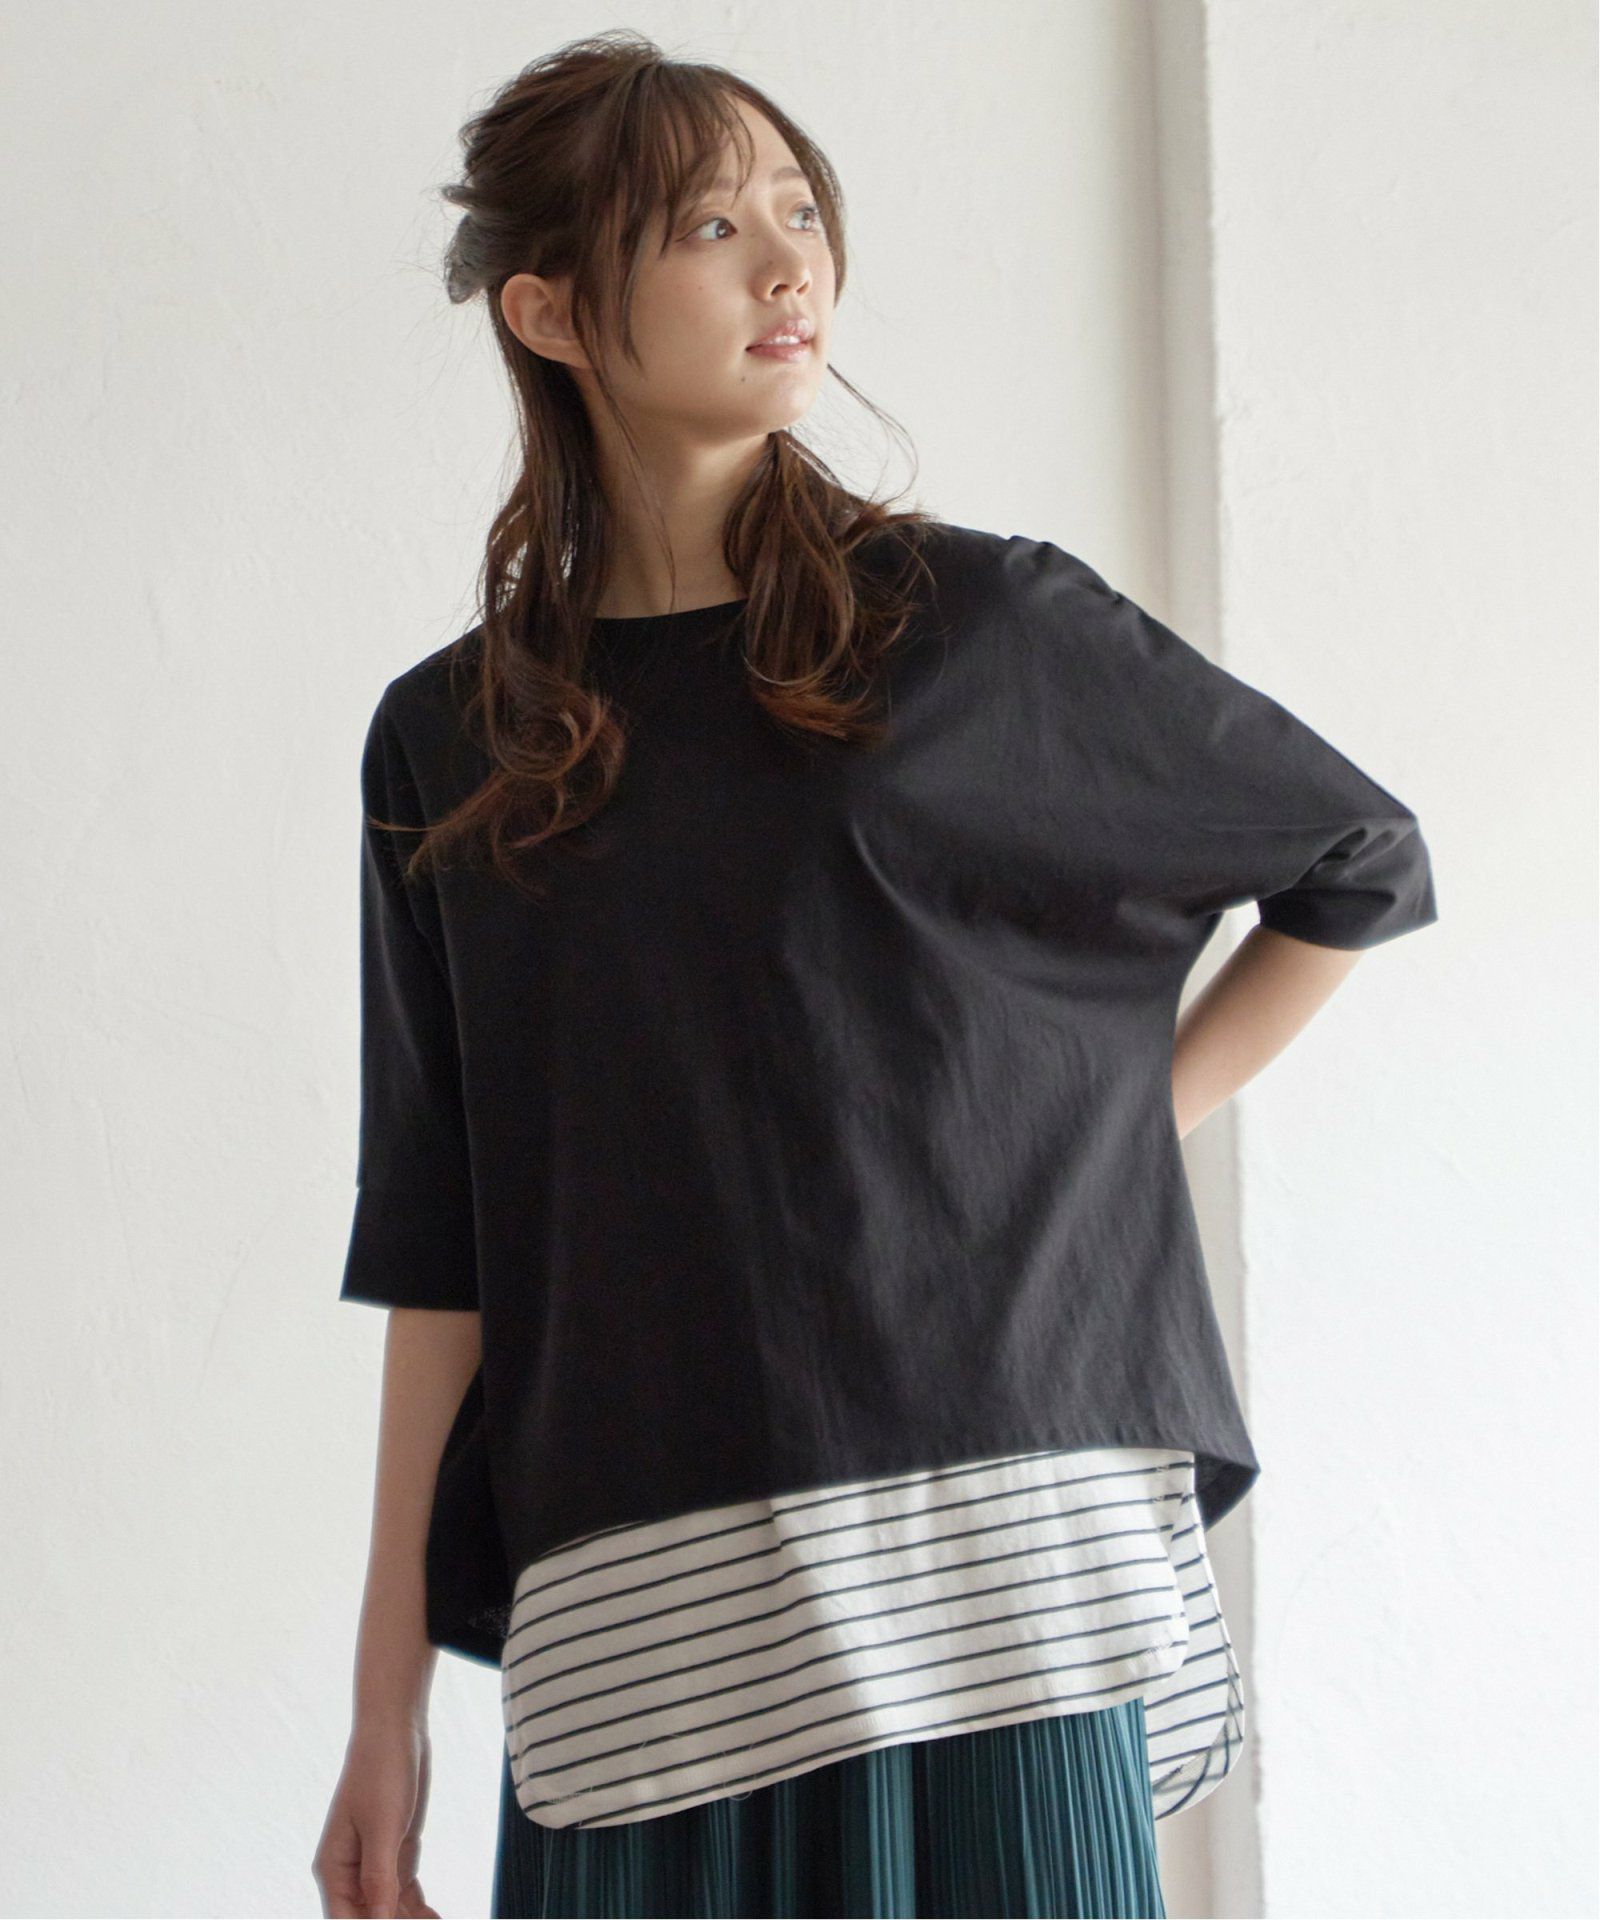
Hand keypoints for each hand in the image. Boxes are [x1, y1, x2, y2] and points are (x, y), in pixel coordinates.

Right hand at [312, 1717, 441, 1918]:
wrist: (396, 1730)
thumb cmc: (380, 1772)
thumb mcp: (383, 1827)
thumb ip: (379, 1878)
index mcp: (334, 1868)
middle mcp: (350, 1872)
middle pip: (368, 1918)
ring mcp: (374, 1863)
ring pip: (389, 1910)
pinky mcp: (396, 1852)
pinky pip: (405, 1893)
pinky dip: (419, 1909)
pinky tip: (436, 1917)